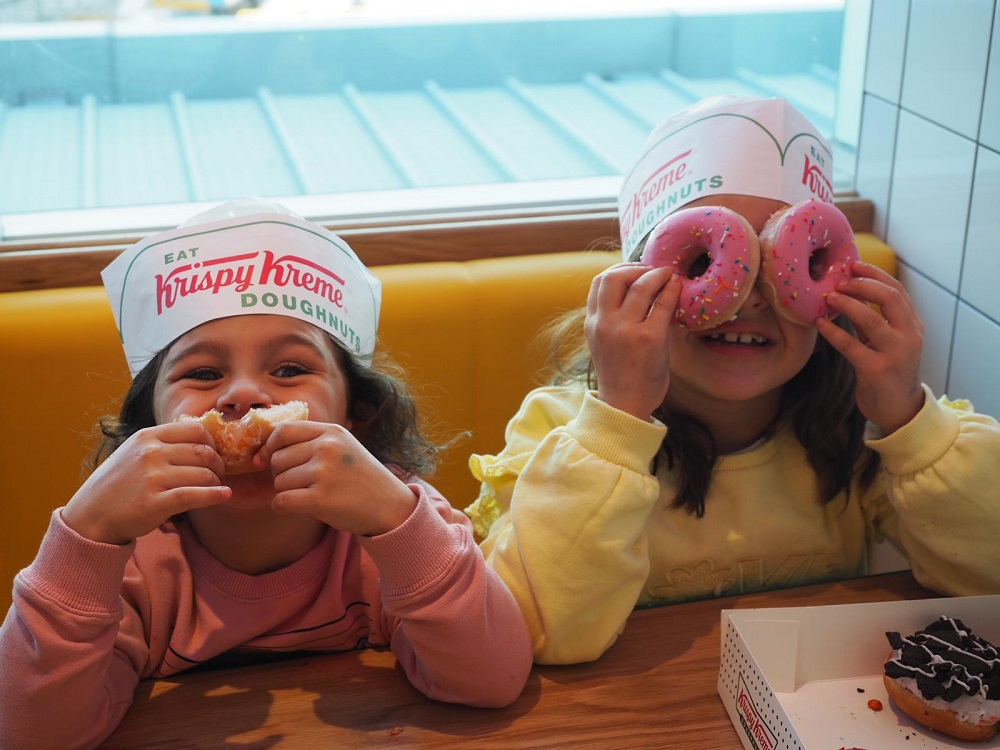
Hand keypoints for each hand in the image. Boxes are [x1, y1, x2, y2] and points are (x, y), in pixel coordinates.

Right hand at [62, 422, 230, 544]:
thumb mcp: (134, 452)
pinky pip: (195, 495)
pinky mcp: (154, 502)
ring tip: (216, 488)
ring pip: (203, 474)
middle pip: (204, 452)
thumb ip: (162, 443)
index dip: (212, 443)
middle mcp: (150, 453)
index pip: (196, 430)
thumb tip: (202, 439)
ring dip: (216, 482)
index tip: (214, 455)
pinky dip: (215, 495)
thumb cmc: (118, 484)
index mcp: (147, 437)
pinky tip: (225, 495)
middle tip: (219, 475)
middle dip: (218, 464)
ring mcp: (152, 477)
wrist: (90, 515)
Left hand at [255, 422, 417, 535]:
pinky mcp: (321, 499)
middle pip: (278, 458)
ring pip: (279, 482)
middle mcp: (327, 448)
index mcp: (332, 432)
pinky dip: (282, 507)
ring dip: (286, 492)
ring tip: (308, 495)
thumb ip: (312, 442)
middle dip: (280, 474)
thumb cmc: (361, 478)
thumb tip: (265, 450)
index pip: (284, 430)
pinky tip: (295, 508)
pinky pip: (281, 501)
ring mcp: (324, 473)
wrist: (390, 506)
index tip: (265, 459)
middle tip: (299, 484)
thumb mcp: (343, 447)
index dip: (269, 446)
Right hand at [586, 263, 679, 419]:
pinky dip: (671, 290)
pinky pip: (662, 304)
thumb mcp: (606, 342)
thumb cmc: (621, 375)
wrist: (625, 406)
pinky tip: (678, 288)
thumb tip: (639, 290)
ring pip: (640, 285)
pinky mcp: (649, 339)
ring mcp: (626, 330)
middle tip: (653, 271)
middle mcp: (605, 323)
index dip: (619, 269)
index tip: (636, 271)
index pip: (598, 282)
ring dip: (657, 274)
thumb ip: (613, 318)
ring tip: (669, 275)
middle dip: (636, 267)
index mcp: (592, 324)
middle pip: (614, 276)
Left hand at [817, 261, 924, 433]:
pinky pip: (851, 346)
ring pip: (871, 319)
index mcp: (912, 325)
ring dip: (847, 304)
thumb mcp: (889, 341)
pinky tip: (820, 324)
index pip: (897, 291)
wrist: (899, 409)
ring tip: (828, 296)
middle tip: (839, 281)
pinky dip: (833, 332)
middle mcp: (909, 336)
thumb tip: (848, 294)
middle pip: (890, 298)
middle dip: (862, 285)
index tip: (853, 265)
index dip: (875, 275)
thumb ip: (876, 320)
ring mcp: (895, 353)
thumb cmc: (888, 371)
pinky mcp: (876, 370)